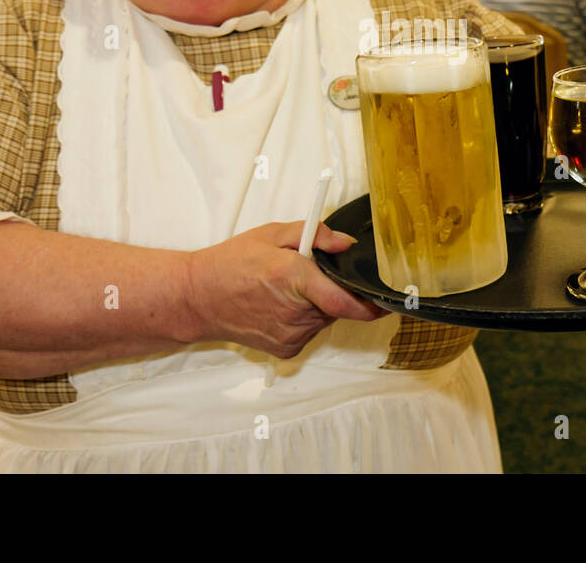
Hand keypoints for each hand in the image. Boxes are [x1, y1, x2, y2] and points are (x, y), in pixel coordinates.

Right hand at [184, 222, 387, 358]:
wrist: (198, 298)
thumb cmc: (231, 263)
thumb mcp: (271, 234)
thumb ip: (314, 234)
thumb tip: (345, 243)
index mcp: (293, 278)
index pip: (345, 300)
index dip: (371, 302)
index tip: (387, 299)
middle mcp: (295, 311)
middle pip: (337, 304)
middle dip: (331, 289)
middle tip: (304, 275)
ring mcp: (291, 335)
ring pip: (324, 317)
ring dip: (316, 304)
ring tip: (284, 290)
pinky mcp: (286, 350)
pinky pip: (310, 331)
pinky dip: (303, 319)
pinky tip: (278, 307)